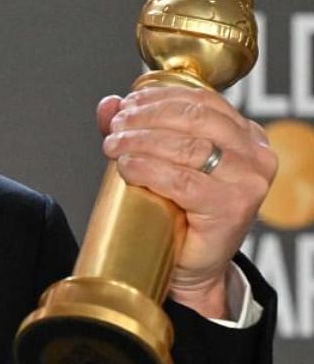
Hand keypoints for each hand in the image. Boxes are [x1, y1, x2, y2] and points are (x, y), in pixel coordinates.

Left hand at [97, 86, 275, 318]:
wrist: (192, 266)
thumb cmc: (179, 211)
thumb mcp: (161, 160)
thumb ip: (136, 128)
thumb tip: (108, 104)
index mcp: (245, 135)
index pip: (202, 100)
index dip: (158, 97)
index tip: (126, 104)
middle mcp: (255, 155)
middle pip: (193, 119)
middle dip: (145, 118)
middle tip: (115, 128)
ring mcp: (247, 182)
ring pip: (187, 147)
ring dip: (140, 141)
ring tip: (113, 146)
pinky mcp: (232, 209)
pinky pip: (183, 181)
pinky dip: (148, 169)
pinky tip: (127, 167)